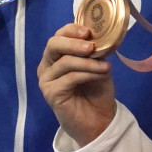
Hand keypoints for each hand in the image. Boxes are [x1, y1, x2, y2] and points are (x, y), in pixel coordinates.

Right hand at [37, 23, 115, 146]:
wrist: (98, 120)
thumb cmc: (96, 91)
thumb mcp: (98, 65)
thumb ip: (94, 52)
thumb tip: (98, 37)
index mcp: (56, 56)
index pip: (58, 36)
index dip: (71, 30)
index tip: (88, 31)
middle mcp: (46, 65)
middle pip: (53, 45)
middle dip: (73, 43)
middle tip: (91, 46)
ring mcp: (46, 79)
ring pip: (65, 62)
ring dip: (88, 63)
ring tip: (105, 66)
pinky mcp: (50, 93)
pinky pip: (69, 78)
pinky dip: (87, 74)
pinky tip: (100, 75)